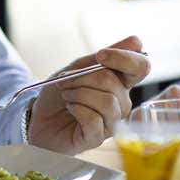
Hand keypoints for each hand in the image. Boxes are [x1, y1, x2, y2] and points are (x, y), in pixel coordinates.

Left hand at [27, 35, 149, 153]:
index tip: (100, 55)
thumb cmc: (60, 92)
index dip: (124, 58)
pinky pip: (93, 119)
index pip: (141, 67)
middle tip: (66, 81)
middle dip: (84, 78)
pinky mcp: (97, 138)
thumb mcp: (78, 67)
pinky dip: (76, 109)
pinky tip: (70, 108)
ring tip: (67, 95)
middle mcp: (121, 102)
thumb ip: (105, 56)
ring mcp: (111, 122)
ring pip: (106, 102)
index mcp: (120, 82)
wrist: (38, 116)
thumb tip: (136, 41)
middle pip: (114, 82)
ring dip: (79, 94)